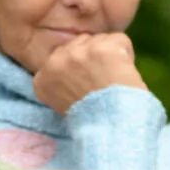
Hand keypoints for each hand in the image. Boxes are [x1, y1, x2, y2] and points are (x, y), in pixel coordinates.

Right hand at [31, 33, 145, 114]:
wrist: (111, 129)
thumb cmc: (93, 123)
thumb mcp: (64, 104)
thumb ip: (64, 82)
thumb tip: (79, 68)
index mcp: (42, 79)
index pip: (61, 57)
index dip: (79, 68)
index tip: (88, 84)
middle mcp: (55, 61)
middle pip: (80, 43)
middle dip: (93, 57)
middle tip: (103, 81)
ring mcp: (78, 52)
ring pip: (100, 39)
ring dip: (111, 55)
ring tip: (114, 80)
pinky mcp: (102, 48)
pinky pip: (120, 40)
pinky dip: (127, 54)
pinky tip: (125, 74)